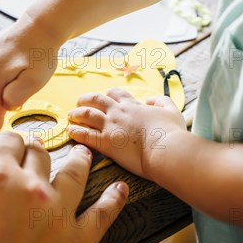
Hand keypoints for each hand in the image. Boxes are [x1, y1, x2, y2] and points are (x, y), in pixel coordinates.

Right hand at [0, 132, 128, 242]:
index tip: (6, 148)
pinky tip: (120, 189)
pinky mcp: (76, 241)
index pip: (8, 141)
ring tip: (83, 154)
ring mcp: (58, 213)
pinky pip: (103, 214)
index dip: (5, 143)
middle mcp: (32, 187)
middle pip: (40, 153)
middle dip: (34, 151)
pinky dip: (114, 199)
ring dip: (79, 159)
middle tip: (35, 153)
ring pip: (75, 172)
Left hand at [67, 88, 186, 179]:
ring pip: (87, 115)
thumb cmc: (171, 132)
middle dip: (86, 99)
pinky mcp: (106, 143)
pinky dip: (76, 132)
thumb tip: (151, 99)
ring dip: (77, 113)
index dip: (109, 94)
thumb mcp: (172, 110)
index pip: (116, 94)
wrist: (166, 148)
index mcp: (134, 106)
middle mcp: (119, 113)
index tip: (105, 97)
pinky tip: (69, 132)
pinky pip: (86, 135)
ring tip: (71, 115)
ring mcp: (111, 127)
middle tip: (80, 102)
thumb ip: (162, 101)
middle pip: (97, 100)